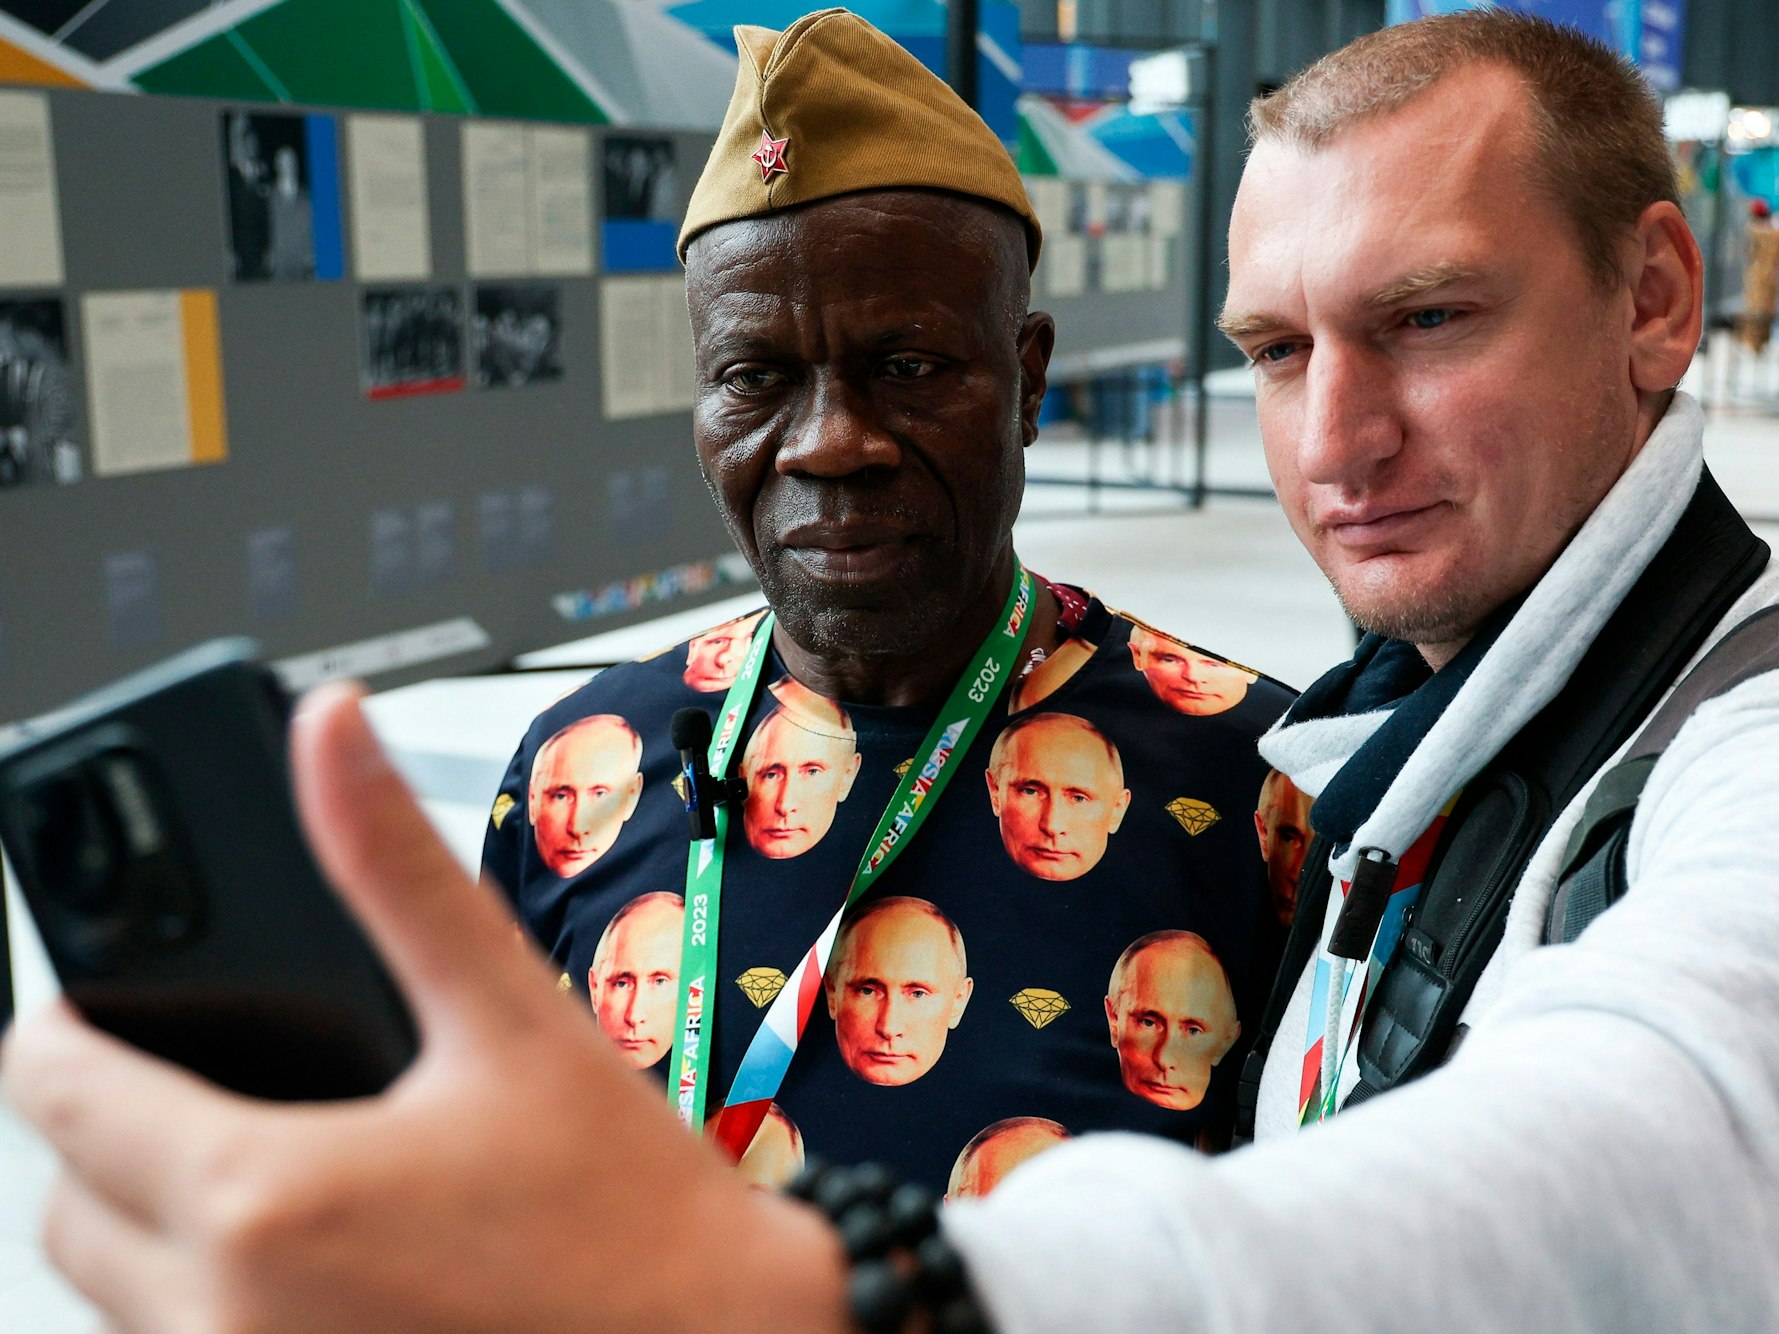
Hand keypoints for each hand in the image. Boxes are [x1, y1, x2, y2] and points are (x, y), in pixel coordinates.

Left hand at [1, 682, 848, 1333]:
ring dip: (150, 1226)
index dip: (57, 1033)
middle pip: (65, 1209)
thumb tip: (333, 733)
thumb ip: (395, 865)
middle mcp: (221, 1318)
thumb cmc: (627, 1212)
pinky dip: (202, 1304)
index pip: (56, 1095)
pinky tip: (310, 1265)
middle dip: (104, 1133)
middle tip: (191, 1087)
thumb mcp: (507, 1015)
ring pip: (112, 1297)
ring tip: (266, 1172)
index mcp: (264, 1197)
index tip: (78, 1013)